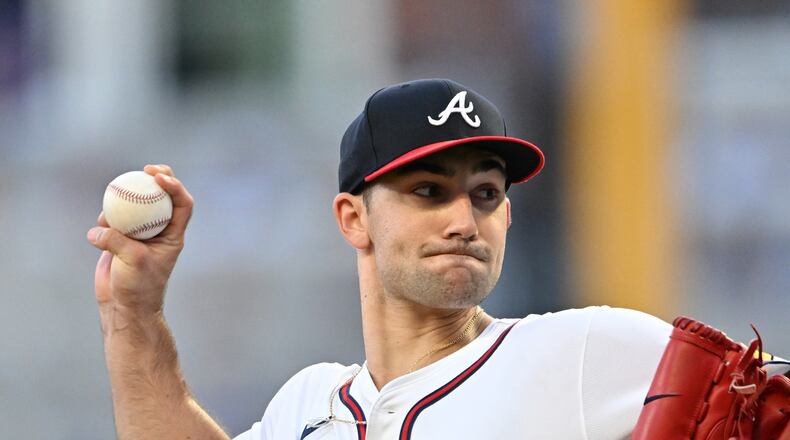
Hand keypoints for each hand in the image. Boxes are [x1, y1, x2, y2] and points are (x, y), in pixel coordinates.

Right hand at [87, 164, 193, 318]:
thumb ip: (117, 240)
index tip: (158, 178)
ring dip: (126, 198)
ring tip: (115, 198)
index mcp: (174, 235)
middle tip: (144, 170)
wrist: (124, 306)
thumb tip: (99, 228)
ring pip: (137, 205)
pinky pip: (114, 219)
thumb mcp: (132, 261)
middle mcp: (160, 230)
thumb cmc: (138, 287)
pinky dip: (106, 218)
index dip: (176, 186)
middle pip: (163, 197)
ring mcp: (140, 233)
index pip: (183, 204)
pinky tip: (100, 224)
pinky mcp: (120, 238)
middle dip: (158, 178)